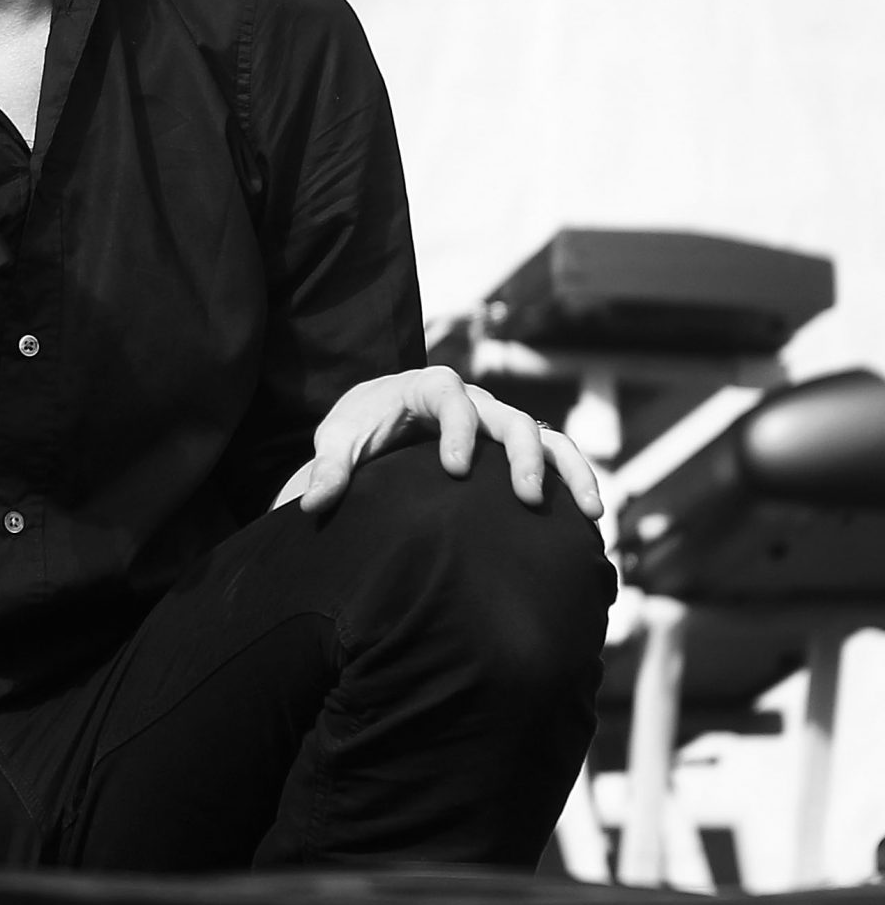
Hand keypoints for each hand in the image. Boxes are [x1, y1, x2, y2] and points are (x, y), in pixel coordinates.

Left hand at [279, 366, 602, 519]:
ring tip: (590, 511)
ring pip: (545, 436)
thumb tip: (314, 505)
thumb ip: (329, 469)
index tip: (455, 470)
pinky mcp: (512, 448)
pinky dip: (576, 480)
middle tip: (526, 498)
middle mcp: (473, 400)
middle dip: (522, 455)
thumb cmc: (359, 426)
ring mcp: (498, 422)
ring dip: (568, 470)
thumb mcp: (337, 441)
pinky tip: (590, 518)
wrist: (380, 420)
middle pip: (509, 418)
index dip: (458, 430)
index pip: (451, 397)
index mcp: (428, 387)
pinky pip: (554, 457)